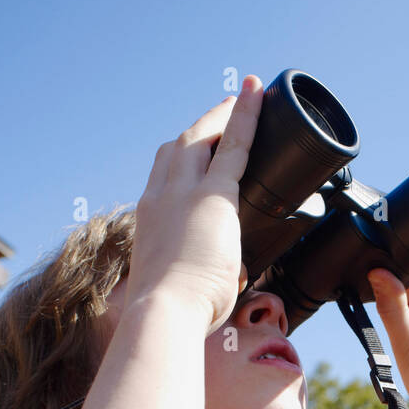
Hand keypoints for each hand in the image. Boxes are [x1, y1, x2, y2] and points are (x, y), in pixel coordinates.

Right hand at [125, 75, 262, 334]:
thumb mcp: (185, 284)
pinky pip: (235, 145)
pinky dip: (247, 117)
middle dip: (202, 126)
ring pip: (202, 137)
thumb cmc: (174, 312)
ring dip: (223, 115)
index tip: (192, 143)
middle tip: (224, 108)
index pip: (164, 174)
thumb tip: (232, 277)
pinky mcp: (213, 195)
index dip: (179, 155)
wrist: (163, 311)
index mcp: (151, 218)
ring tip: (247, 97)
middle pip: (180, 147)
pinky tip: (258, 96)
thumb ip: (207, 271)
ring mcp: (183, 192)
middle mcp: (160, 196)